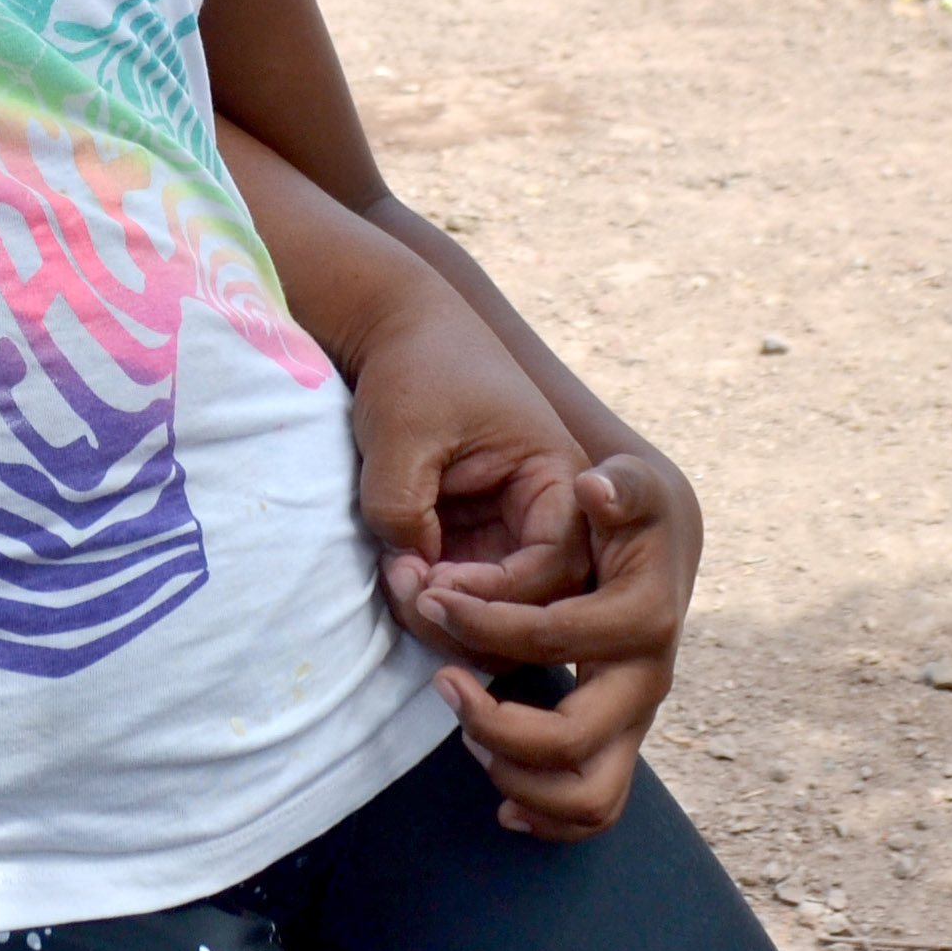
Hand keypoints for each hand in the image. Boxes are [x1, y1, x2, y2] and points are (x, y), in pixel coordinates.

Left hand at [346, 285, 588, 644]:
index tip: (432, 585)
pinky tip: (392, 571)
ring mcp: (508, 535)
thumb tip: (410, 574)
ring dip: (446, 616)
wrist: (396, 333)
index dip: (495, 595)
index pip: (553, 568)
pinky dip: (428, 599)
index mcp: (560, 481)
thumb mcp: (404, 433)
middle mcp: (547, 518)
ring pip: (497, 613)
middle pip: (535, 606)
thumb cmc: (416, 369)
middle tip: (406, 587)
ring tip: (393, 575)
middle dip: (472, 617)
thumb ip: (402, 506)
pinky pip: (463, 595)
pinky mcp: (471, 543)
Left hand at [405, 452, 697, 840]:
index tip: (434, 601)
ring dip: (517, 779)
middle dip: (496, 720)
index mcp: (644, 619)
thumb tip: (595, 486)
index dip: (486, 625)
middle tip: (441, 681)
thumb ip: (621, 486)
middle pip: (573, 737)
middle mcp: (646, 682)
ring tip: (466, 734)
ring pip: (589, 795)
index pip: (553, 637)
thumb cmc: (630, 514)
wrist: (660, 550)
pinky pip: (593, 809)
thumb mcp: (631, 487)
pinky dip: (548, 821)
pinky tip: (501, 807)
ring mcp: (634, 721)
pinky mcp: (619, 743)